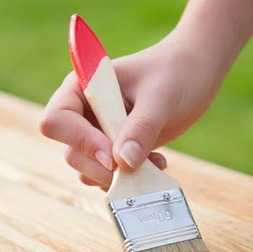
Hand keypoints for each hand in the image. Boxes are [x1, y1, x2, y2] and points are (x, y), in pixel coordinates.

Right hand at [40, 29, 221, 189]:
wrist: (195, 74)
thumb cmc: (175, 72)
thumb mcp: (160, 97)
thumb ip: (140, 128)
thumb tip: (122, 162)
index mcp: (82, 87)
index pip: (57, 121)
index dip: (80, 141)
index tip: (112, 155)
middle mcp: (84, 112)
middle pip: (71, 152)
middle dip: (101, 167)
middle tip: (134, 166)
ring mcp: (98, 134)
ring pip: (88, 169)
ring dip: (118, 177)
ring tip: (152, 163)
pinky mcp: (115, 150)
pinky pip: (110, 175)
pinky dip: (130, 179)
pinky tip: (156, 164)